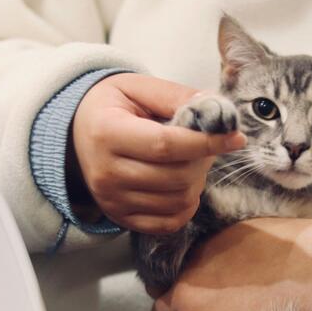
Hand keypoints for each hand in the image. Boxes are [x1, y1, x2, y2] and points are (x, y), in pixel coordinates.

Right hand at [69, 73, 245, 233]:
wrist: (76, 133)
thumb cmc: (112, 107)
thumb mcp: (138, 88)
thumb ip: (177, 96)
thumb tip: (218, 111)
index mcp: (107, 133)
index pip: (167, 145)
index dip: (206, 143)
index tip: (235, 138)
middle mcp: (106, 172)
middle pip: (176, 177)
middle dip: (203, 161)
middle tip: (204, 146)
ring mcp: (111, 200)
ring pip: (177, 201)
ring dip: (197, 182)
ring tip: (190, 162)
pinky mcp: (120, 217)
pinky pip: (168, 223)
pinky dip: (185, 207)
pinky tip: (183, 186)